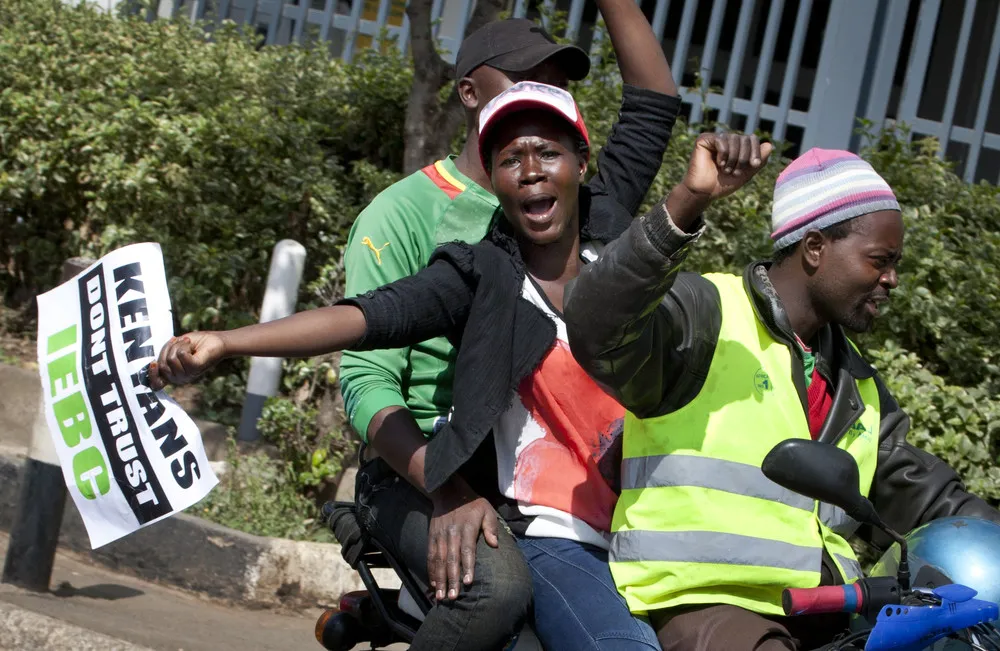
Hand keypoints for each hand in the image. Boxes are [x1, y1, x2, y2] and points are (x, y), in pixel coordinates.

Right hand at [148, 332, 225, 389]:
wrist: (217, 341)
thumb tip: (153, 362)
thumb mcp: (176, 348)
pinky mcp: (196, 368)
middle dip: (168, 348)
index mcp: (174, 376)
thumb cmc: (196, 343)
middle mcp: (180, 379)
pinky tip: (190, 344)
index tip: (153, 362)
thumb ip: (165, 355)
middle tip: (180, 341)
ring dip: (178, 345)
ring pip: (171, 359)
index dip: (152, 374)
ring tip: (188, 343)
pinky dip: (184, 345)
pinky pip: (181, 355)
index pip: (157, 384)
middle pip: (162, 364)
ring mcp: (188, 375)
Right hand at [427, 482, 499, 601]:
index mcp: (466, 528)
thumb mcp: (486, 510)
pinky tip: (434, 584)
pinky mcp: (431, 537)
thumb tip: (495, 544)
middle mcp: (452, 534)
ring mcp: (440, 536)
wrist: (448, 491)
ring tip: (442, 596)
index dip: (467, 566)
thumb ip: (490, 527)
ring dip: (440, 579)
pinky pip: (430, 556)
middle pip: (451, 559)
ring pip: (439, 561)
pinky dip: (431, 571)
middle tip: (453, 597)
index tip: (468, 582)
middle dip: (452, 579)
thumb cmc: (472, 504)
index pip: (467, 550)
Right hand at [681, 132, 772, 200]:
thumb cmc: (723, 184)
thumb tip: (769, 145)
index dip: (756, 150)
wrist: (705, 193)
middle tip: (736, 172)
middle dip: (743, 157)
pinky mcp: (704, 139)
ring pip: (734, 139)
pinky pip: (721, 140)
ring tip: (726, 170)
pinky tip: (718, 163)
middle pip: (745, 139)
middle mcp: (727, 140)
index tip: (754, 165)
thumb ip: (759, 160)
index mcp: (737, 147)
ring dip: (733, 158)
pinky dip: (723, 153)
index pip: (752, 139)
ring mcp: (715, 139)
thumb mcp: (746, 173)